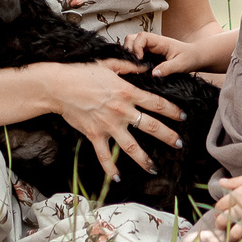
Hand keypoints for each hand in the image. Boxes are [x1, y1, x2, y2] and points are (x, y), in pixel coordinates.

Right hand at [41, 60, 183, 180]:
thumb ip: (130, 67)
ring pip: (131, 146)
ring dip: (144, 159)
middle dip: (168, 136)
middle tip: (179, 144)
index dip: (172, 111)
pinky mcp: (94, 134)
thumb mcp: (109, 64)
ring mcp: (108, 125)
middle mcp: (121, 111)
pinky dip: (111, 169)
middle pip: (150, 126)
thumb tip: (146, 67)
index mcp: (127, 92)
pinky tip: (118, 178)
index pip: (157, 103)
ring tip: (154, 168)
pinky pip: (104, 156)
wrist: (58, 86)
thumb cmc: (82, 72)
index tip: (183, 117)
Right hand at [121, 31, 217, 75]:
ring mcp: (150, 48)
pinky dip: (133, 61)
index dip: (136, 47)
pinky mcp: (149, 55)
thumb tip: (154, 74)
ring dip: (130, 55)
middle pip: (132, 39)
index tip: (139, 60)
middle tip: (133, 65)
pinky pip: (136, 55)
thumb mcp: (181, 64)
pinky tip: (137, 71)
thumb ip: (168, 68)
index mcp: (160, 41)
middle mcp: (153, 43)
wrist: (196, 57)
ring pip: (132, 46)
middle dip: (129, 50)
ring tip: (135, 68)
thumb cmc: (190, 58)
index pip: (141, 37)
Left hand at [207, 172, 241, 241]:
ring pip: (235, 234)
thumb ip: (235, 182)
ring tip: (235, 238)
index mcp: (239, 195)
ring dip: (233, 238)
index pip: (220, 206)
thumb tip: (220, 182)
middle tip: (223, 228)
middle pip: (223, 221)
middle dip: (220, 226)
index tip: (222, 214)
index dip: (219, 211)